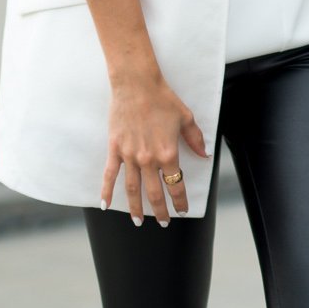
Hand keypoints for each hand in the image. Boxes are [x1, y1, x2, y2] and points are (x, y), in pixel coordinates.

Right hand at [103, 67, 209, 224]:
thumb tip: (204, 154)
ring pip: (132, 189)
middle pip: (154, 193)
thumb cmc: (163, 99)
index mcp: (168, 153)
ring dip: (135, 208)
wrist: (137, 84)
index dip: (180, 200)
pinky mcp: (115, 149)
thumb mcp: (186, 118)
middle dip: (160, 211)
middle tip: (162, 222)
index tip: (182, 209)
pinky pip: (110, 175)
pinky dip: (106, 191)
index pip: (176, 184)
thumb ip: (195, 139)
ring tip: (137, 221)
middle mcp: (148, 159)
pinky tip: (105, 205)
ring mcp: (130, 156)